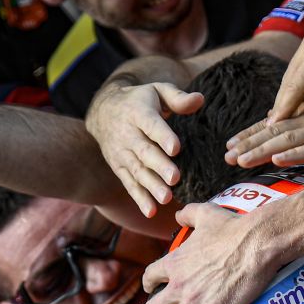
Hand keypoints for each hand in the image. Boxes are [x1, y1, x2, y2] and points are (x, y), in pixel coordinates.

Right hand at [84, 81, 204, 216]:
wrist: (104, 112)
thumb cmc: (141, 101)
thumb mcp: (157, 91)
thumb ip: (178, 98)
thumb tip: (200, 100)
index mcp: (139, 113)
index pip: (151, 125)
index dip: (162, 136)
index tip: (175, 147)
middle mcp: (128, 134)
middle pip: (144, 152)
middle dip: (159, 166)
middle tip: (175, 178)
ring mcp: (122, 153)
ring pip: (137, 171)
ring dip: (151, 186)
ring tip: (167, 198)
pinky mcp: (119, 168)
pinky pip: (129, 184)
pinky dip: (139, 198)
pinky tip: (151, 212)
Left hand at [132, 202, 279, 303]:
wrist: (255, 242)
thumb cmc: (233, 227)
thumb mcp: (205, 213)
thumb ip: (188, 214)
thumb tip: (178, 212)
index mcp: (175, 262)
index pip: (151, 277)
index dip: (148, 285)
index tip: (149, 290)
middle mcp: (179, 285)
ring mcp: (194, 303)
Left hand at [225, 90, 303, 168]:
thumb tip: (290, 127)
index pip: (274, 123)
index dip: (251, 133)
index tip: (231, 143)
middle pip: (273, 132)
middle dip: (248, 144)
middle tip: (226, 155)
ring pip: (286, 141)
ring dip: (261, 150)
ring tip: (239, 160)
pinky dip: (294, 155)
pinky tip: (277, 160)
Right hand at [268, 0, 303, 120]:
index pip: (297, 84)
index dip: (285, 107)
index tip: (272, 127)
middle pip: (289, 79)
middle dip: (279, 103)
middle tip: (269, 128)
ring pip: (293, 69)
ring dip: (286, 91)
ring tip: (280, 113)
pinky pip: (300, 61)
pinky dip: (295, 78)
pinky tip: (299, 87)